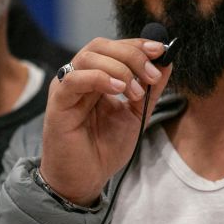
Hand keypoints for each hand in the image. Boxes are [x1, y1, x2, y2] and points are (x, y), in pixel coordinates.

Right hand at [40, 36, 171, 204]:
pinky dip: (99, 78)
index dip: (137, 45)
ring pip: (88, 57)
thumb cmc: (105, 148)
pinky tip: (118, 90)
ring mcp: (66, 88)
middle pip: (101, 46)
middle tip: (151, 75)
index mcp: (96, 77)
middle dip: (131, 54)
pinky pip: (73, 79)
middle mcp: (79, 77)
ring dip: (118, 68)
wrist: (86, 179)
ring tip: (134, 91)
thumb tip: (167, 62)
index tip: (161, 50)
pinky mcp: (57, 103)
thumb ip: (150, 89)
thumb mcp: (136, 114)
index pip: (114, 47)